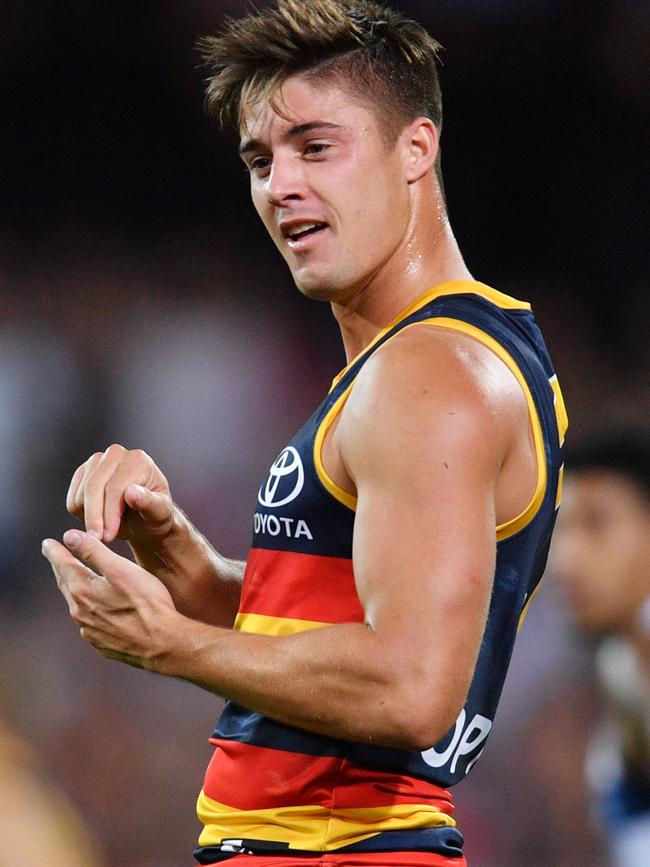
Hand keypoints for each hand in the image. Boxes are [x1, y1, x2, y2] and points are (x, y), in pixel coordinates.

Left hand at [42, 529, 179, 669]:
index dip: (55, 552)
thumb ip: (94, 551)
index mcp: (83, 591)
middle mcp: (80, 612)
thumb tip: (69, 536)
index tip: (47, 543)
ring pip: (77, 604)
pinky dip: (89, 610)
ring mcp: (90, 630)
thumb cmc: (147, 603)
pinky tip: (97, 609)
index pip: (63, 565)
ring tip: (74, 580)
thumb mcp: (121, 570)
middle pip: (66, 584)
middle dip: (61, 568)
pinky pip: (89, 622)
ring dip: (74, 589)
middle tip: (55, 557)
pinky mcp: (102, 643)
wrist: (162, 643)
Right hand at [67, 444, 175, 544]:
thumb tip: (132, 492)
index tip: (108, 537)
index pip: (115, 488)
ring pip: (80, 496)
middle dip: (95, 517)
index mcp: (137, 460)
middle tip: (99, 539)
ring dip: (90, 519)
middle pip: (93, 488)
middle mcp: (116, 454)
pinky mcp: (82, 473)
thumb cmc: (155, 515)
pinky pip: (72, 501)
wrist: (144, 517)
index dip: (109, 515)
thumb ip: (149, 503)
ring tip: (107, 530)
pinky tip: (100, 521)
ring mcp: (96, 461)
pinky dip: (82, 516)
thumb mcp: (160, 513)